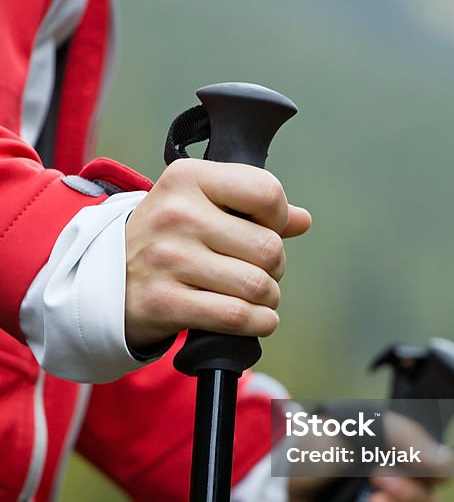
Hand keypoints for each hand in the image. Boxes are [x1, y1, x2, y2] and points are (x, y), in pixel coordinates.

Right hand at [124, 158, 310, 349]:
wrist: (103, 279)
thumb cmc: (165, 238)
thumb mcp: (199, 205)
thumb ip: (251, 207)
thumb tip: (302, 220)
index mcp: (187, 179)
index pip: (266, 193)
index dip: (279, 218)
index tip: (265, 230)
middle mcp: (176, 215)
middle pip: (268, 248)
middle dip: (275, 267)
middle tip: (259, 271)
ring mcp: (167, 259)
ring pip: (257, 285)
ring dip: (268, 298)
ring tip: (256, 296)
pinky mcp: (163, 302)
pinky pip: (236, 316)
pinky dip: (259, 323)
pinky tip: (257, 319)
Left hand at [286, 411, 453, 501]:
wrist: (269, 483)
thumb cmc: (312, 446)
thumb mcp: (358, 429)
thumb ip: (405, 441)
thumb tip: (446, 463)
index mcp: (396, 452)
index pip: (439, 468)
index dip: (433, 471)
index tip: (413, 465)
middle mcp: (392, 483)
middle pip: (429, 500)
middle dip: (409, 492)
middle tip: (376, 479)